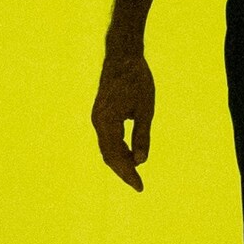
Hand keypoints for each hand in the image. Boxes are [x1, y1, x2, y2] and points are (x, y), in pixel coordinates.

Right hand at [91, 40, 158, 189]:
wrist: (122, 57)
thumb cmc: (137, 80)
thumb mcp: (145, 110)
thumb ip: (142, 136)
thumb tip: (141, 162)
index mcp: (107, 122)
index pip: (117, 156)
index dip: (128, 173)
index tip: (140, 187)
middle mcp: (98, 122)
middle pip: (108, 156)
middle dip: (123, 171)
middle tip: (138, 185)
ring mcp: (97, 118)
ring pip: (107, 148)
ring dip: (120, 162)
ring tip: (135, 174)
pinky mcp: (101, 114)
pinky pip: (107, 139)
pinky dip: (117, 150)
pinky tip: (130, 155)